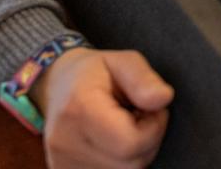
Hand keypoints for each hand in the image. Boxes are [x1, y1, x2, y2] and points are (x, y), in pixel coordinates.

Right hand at [31, 47, 173, 167]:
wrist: (57, 85)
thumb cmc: (95, 71)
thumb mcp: (124, 61)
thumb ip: (144, 79)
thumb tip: (163, 99)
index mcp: (80, 108)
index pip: (130, 143)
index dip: (153, 127)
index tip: (151, 108)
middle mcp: (65, 142)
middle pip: (130, 163)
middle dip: (147, 140)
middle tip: (140, 116)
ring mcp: (62, 163)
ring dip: (135, 153)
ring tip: (125, 126)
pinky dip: (120, 161)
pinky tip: (114, 141)